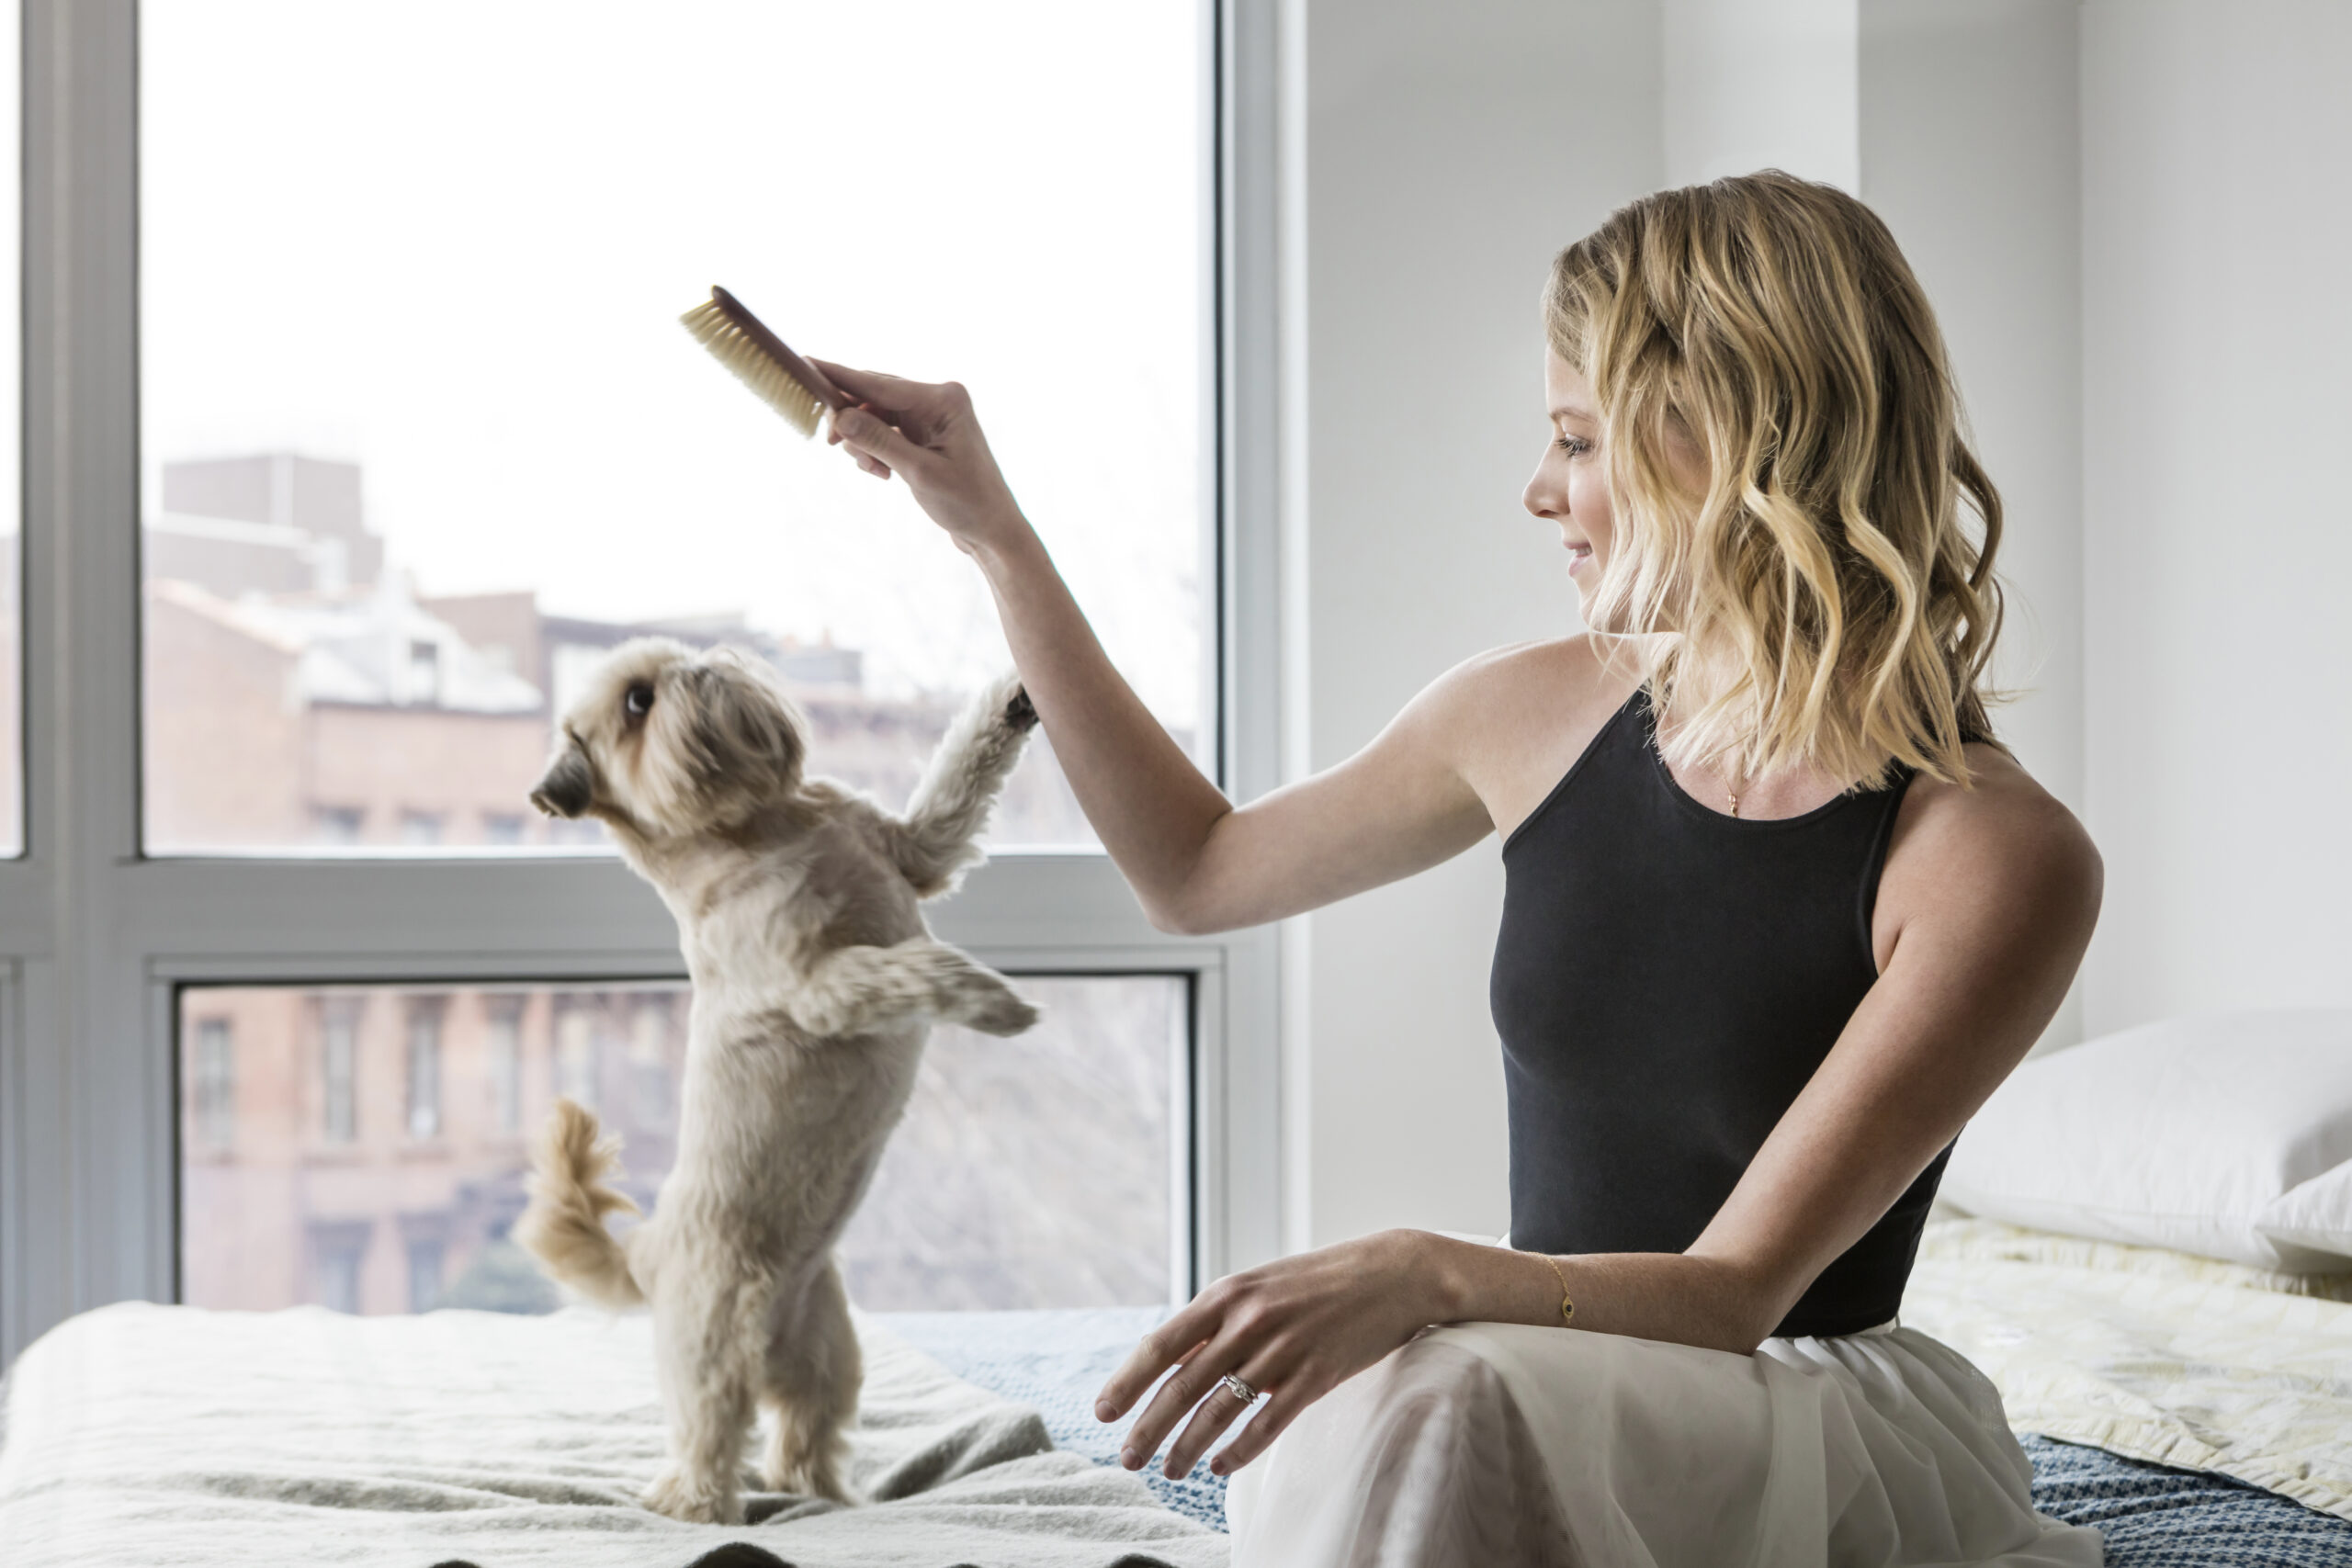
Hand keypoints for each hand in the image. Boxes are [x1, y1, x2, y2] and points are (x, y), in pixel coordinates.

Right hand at [812, 361, 1033, 559]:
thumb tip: (840, 417)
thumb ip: (878, 441)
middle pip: (874, 395)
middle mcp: (937, 399)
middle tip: (828, 442)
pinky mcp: (923, 433)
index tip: (806, 363)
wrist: (992, 530)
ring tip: (873, 470)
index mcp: (943, 399)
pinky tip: (882, 472)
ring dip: (863, 441)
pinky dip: (874, 450)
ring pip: (874, 415)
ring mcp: (930, 415)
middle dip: (849, 420)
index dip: (839, 376)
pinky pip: (884, 430)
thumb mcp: (919, 473)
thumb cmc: (967, 502)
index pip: (879, 384)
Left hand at [1094, 1229, 1453, 1479]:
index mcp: (1227, 1294)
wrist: (1392, 1273)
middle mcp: (1248, 1321)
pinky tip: (1221, 1467)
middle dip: (1149, 1428)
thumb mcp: (1259, 1287)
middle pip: (1183, 1386)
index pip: (1162, 1344)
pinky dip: (1239, 1451)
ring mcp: (1283, 1349)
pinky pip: (1267, 1424)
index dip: (1128, 1382)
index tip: (1103, 1412)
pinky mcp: (1317, 1376)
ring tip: (1169, 1470)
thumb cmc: (1318, 1281)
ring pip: (1220, 1411)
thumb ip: (1216, 1323)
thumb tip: (1170, 1363)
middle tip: (1128, 1459)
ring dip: (1188, 1446)